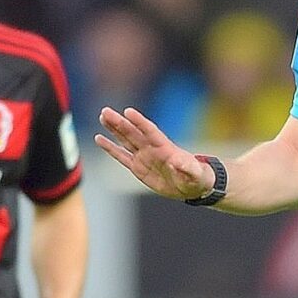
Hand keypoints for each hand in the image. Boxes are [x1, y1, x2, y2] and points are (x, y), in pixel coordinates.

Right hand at [95, 107, 214, 200]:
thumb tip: (177, 163)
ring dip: (114, 129)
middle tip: (105, 111)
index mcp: (165, 148)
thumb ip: (187, 168)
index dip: (140, 122)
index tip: (128, 111)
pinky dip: (111, 148)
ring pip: (125, 140)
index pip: (150, 132)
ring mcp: (144, 157)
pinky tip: (99, 138)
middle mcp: (152, 149)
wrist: (192, 187)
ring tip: (102, 117)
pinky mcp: (138, 168)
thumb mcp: (195, 174)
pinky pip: (121, 156)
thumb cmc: (197, 178)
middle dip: (119, 122)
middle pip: (133, 133)